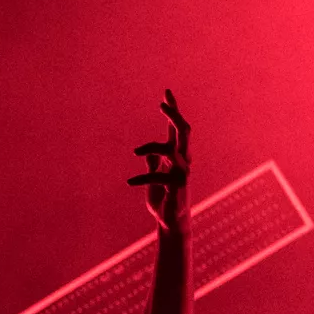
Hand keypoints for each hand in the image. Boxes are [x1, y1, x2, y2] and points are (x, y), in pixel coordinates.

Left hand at [129, 89, 190, 231]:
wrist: (170, 220)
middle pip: (184, 131)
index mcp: (177, 155)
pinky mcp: (176, 186)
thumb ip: (154, 164)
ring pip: (171, 150)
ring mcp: (182, 172)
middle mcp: (184, 160)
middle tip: (162, 105)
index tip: (166, 92)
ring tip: (136, 152)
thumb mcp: (155, 178)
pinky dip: (142, 178)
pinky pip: (158, 176)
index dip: (173, 109)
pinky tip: (129, 182)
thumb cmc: (163, 198)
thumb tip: (149, 155)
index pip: (177, 128)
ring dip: (152, 147)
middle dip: (174, 116)